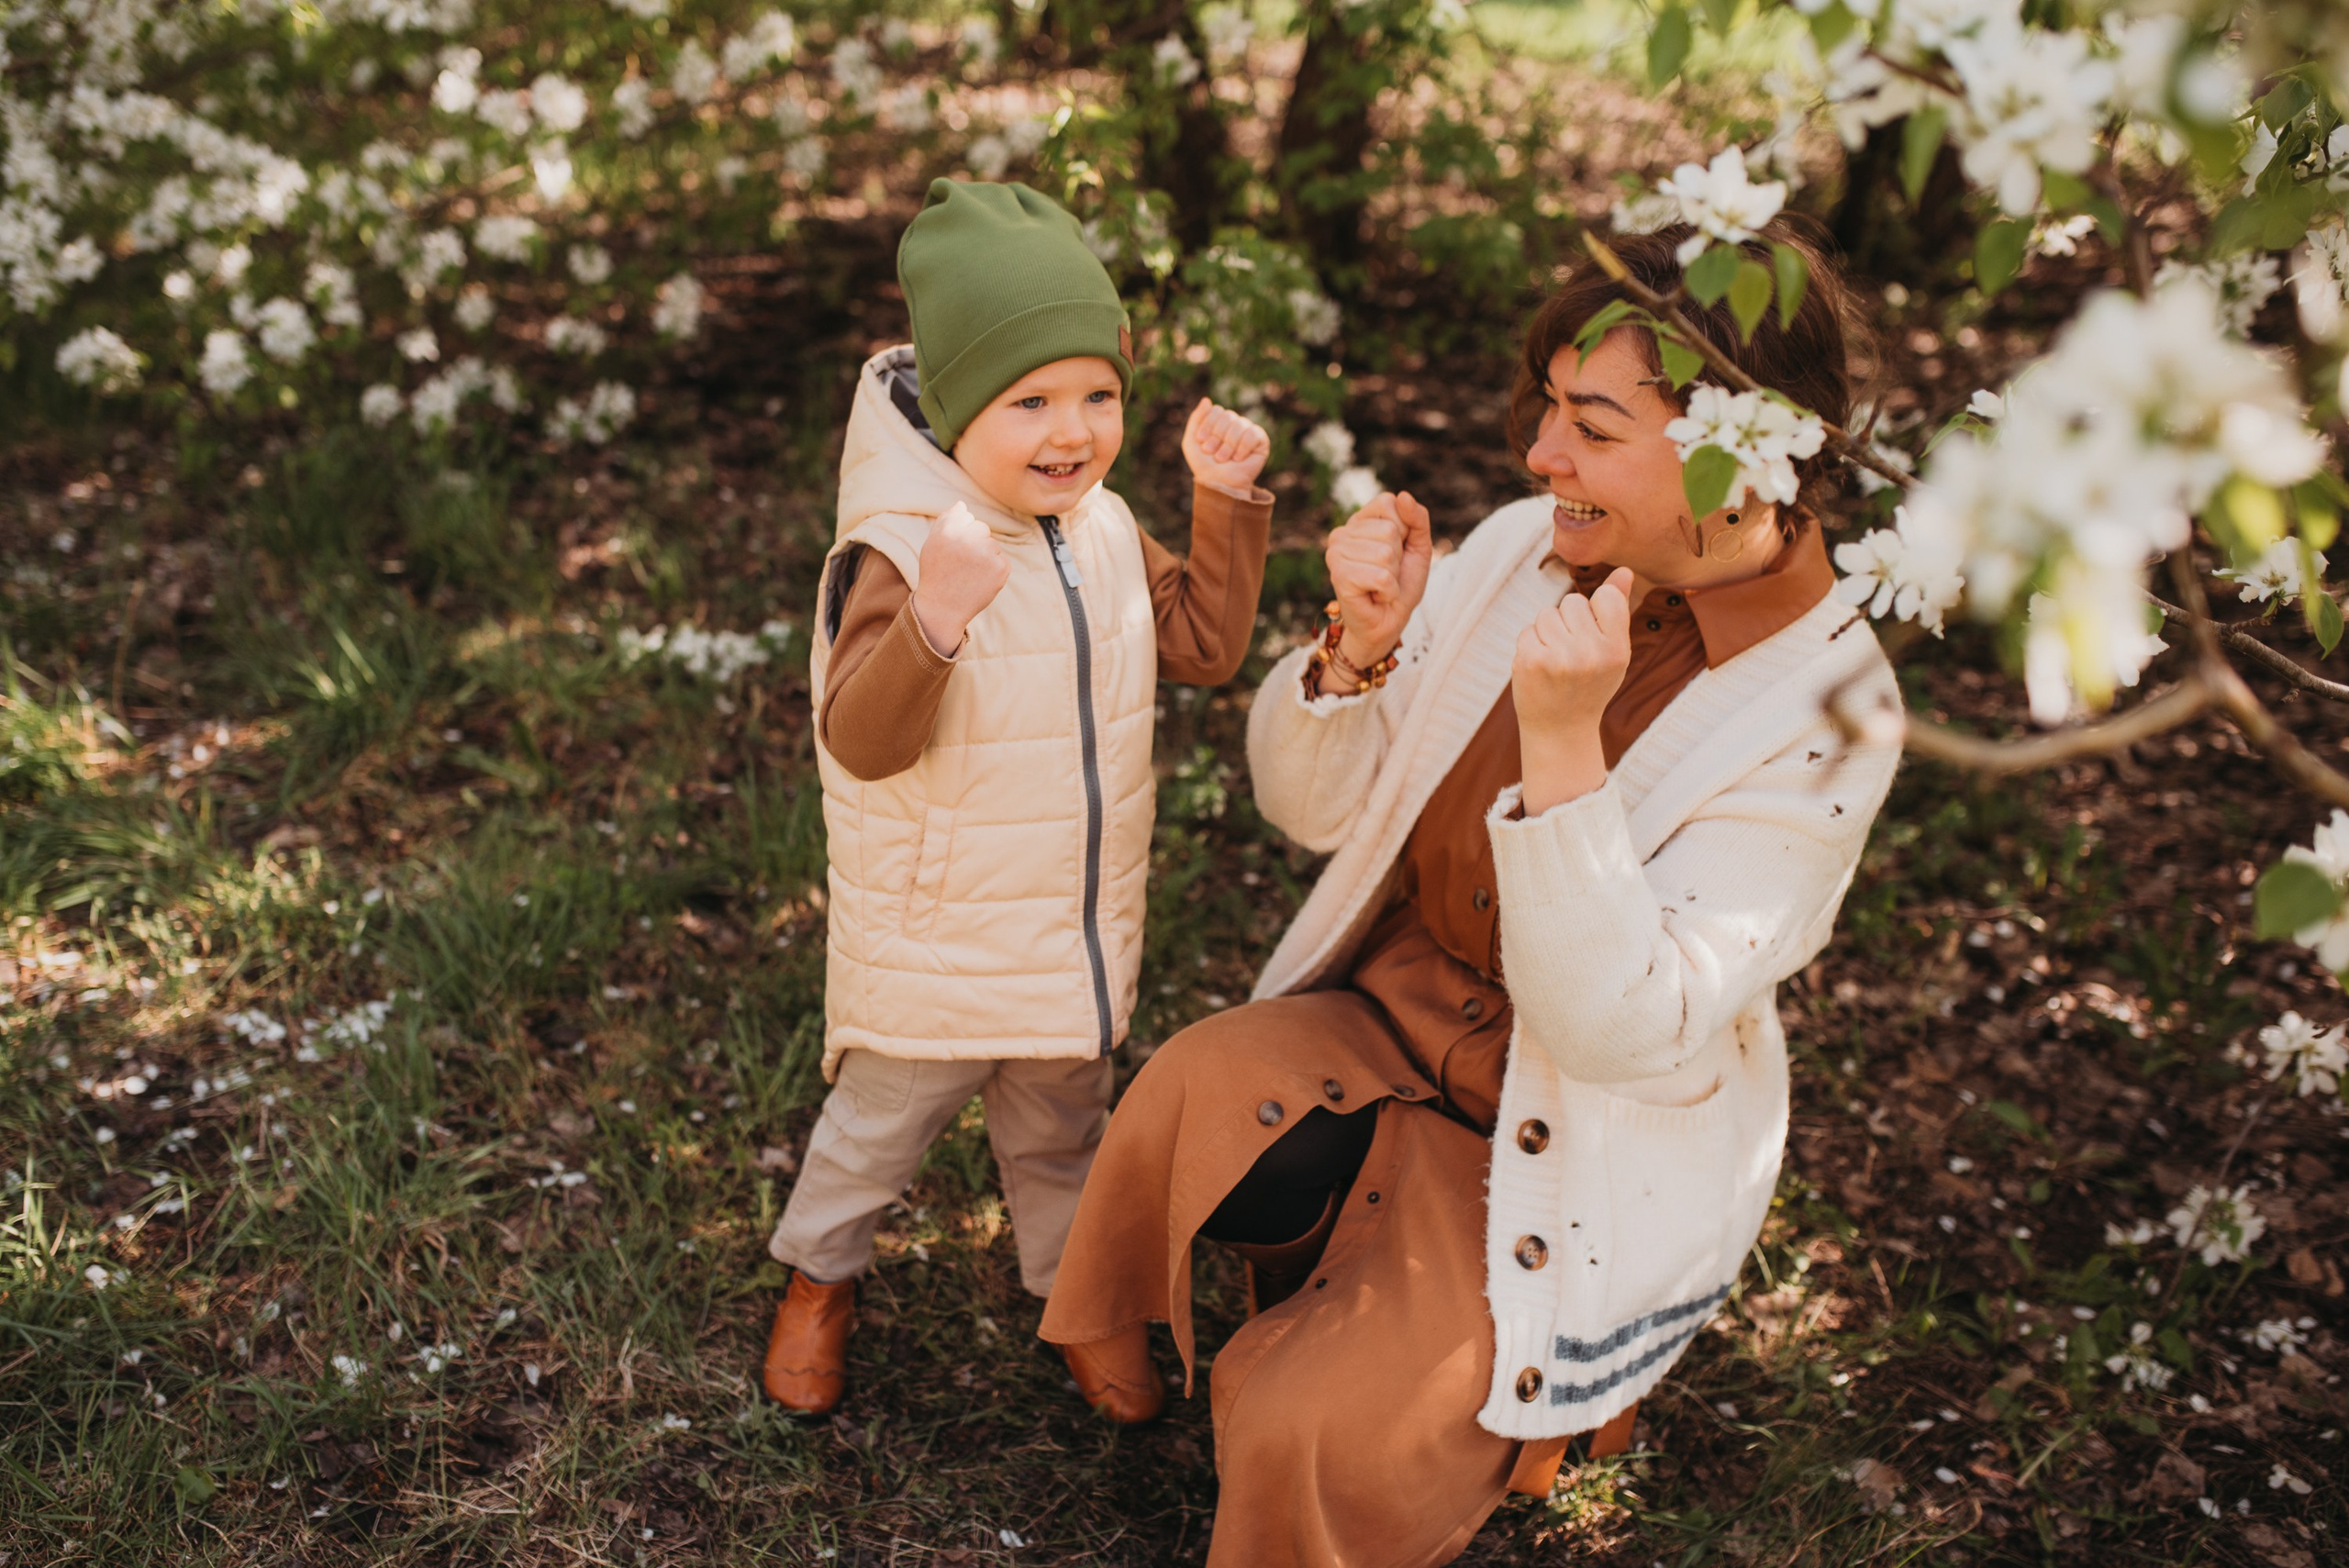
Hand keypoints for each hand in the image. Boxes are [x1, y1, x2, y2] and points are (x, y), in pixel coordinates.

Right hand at [911, 502, 1009, 655]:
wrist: (943, 608)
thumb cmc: (937, 572)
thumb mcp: (933, 543)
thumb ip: (946, 520)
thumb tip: (962, 504)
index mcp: (949, 529)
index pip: (966, 516)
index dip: (959, 534)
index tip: (952, 551)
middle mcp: (968, 539)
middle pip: (982, 528)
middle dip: (974, 543)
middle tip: (960, 564)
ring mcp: (987, 553)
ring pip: (992, 545)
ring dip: (984, 557)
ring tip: (969, 574)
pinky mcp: (1001, 568)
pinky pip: (1001, 559)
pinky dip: (994, 570)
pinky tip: (979, 581)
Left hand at [1181, 398, 1270, 490]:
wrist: (1218, 484)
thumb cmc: (1204, 465)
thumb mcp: (1191, 441)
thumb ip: (1196, 418)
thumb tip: (1207, 399)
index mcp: (1220, 422)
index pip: (1216, 410)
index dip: (1208, 426)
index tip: (1202, 443)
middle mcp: (1235, 424)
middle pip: (1228, 415)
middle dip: (1217, 437)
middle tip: (1212, 454)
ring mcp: (1249, 431)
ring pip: (1239, 424)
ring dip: (1228, 445)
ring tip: (1223, 459)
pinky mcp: (1261, 441)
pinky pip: (1252, 434)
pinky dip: (1242, 448)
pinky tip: (1238, 459)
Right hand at [1321, 491, 1431, 683]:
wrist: (1388, 623)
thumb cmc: (1401, 584)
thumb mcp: (1419, 546)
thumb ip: (1417, 519)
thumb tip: (1404, 496)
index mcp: (1358, 521)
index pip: (1388, 502)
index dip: (1404, 530)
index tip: (1396, 552)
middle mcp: (1341, 533)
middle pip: (1389, 530)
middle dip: (1398, 557)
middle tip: (1387, 573)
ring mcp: (1336, 554)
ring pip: (1385, 554)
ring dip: (1393, 576)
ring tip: (1381, 585)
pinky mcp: (1339, 576)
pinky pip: (1380, 576)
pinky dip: (1388, 591)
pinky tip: (1376, 596)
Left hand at [1512, 567, 1633, 813]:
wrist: (1560, 730)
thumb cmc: (1590, 685)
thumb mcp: (1613, 652)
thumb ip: (1617, 610)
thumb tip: (1624, 571)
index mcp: (1617, 649)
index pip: (1606, 596)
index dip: (1596, 610)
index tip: (1593, 634)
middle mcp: (1590, 653)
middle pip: (1573, 602)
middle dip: (1570, 622)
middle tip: (1573, 655)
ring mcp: (1558, 657)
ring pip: (1547, 613)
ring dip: (1548, 632)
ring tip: (1556, 661)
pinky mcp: (1529, 660)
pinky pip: (1528, 629)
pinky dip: (1531, 644)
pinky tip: (1540, 667)